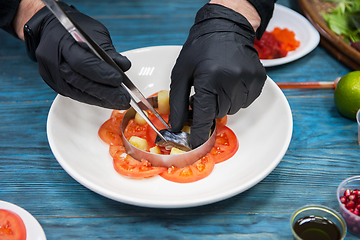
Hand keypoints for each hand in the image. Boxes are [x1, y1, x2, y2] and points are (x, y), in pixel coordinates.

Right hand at [35, 3, 130, 108]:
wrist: (50, 30)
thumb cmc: (74, 29)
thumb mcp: (94, 32)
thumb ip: (108, 50)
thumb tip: (124, 65)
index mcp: (62, 43)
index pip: (82, 62)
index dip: (101, 73)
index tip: (119, 80)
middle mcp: (54, 62)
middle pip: (80, 81)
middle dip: (105, 92)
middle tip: (124, 98)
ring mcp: (53, 76)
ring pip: (78, 92)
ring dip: (101, 99)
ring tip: (119, 102)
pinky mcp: (56, 85)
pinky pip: (76, 95)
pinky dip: (94, 99)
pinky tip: (108, 101)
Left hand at [169, 3, 266, 147]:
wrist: (225, 27)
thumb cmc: (200, 49)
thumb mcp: (182, 73)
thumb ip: (177, 102)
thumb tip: (176, 126)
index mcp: (210, 78)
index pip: (204, 115)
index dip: (198, 132)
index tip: (195, 142)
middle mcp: (232, 80)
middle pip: (219, 113)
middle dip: (209, 107)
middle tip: (205, 92)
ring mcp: (248, 79)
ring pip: (233, 108)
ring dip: (223, 102)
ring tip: (218, 83)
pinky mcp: (258, 79)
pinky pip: (246, 101)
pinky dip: (236, 96)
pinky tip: (229, 82)